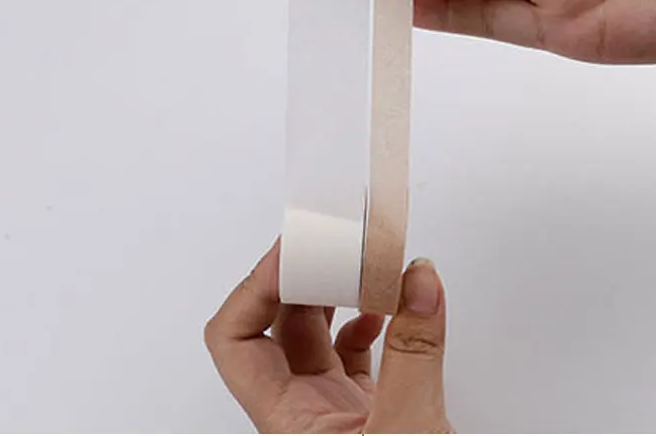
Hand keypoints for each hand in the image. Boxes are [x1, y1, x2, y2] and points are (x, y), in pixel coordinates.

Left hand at [205, 242, 451, 433]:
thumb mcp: (410, 434)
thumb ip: (415, 350)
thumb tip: (419, 279)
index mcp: (287, 423)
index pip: (235, 339)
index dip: (255, 287)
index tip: (294, 251)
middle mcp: (300, 414)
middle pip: (278, 324)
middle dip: (304, 275)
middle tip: (333, 240)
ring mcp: (334, 414)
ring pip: (317, 334)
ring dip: (338, 292)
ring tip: (364, 263)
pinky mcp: (370, 415)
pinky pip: (354, 352)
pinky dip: (369, 320)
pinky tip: (388, 307)